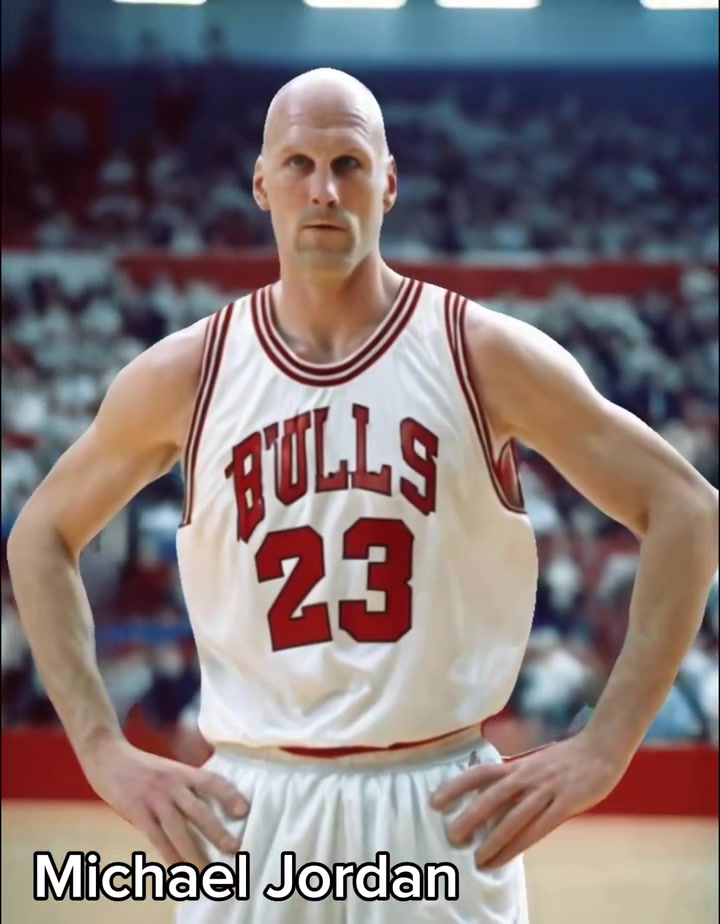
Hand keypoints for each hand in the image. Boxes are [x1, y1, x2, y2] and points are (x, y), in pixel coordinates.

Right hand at [80, 738, 248, 867]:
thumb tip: (204, 811)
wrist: (108, 757)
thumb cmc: (141, 767)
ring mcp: (154, 799)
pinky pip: (157, 840)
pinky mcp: (138, 813)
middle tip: (234, 848)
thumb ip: (183, 786)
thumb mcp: (168, 768)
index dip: (230, 795)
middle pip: (199, 811)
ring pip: (179, 831)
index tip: (244, 810)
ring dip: (194, 853)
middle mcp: (171, 784)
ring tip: (208, 870)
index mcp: (182, 771)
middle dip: (217, 832)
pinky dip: (169, 857)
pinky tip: (178, 870)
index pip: (212, 781)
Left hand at [430, 735, 625, 869]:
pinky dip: (518, 845)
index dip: (456, 786)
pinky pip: (537, 829)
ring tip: (477, 858)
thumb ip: (514, 779)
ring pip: (513, 817)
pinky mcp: (564, 804)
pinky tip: (506, 858)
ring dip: (493, 839)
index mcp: (517, 765)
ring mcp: (545, 790)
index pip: (480, 773)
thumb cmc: (565, 759)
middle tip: (452, 836)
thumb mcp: (534, 763)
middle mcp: (526, 776)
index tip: (435, 800)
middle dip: (470, 817)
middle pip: (492, 796)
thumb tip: (490, 799)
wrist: (600, 748)